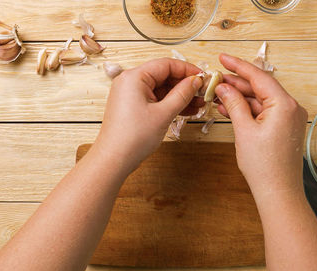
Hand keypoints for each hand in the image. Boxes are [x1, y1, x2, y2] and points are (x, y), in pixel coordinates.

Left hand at [93, 58, 203, 173]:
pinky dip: (170, 103)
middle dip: (185, 84)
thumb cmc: (132, 137)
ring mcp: (130, 94)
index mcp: (134, 77)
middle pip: (164, 75)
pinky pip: (155, 99)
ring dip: (180, 96)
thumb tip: (196, 81)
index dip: (187, 70)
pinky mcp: (133, 106)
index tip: (203, 77)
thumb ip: (182, 94)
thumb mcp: (163, 113)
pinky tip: (187, 110)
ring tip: (199, 104)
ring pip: (161, 89)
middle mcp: (130, 82)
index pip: (166, 64)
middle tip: (203, 92)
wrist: (114, 160)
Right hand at [215, 54, 307, 197]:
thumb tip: (223, 87)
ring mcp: (289, 118)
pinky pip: (264, 112)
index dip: (238, 66)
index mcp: (284, 104)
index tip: (222, 58)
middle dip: (237, 82)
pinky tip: (230, 108)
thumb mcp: (244, 130)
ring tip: (218, 94)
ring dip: (240, 97)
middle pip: (260, 87)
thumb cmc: (264, 165)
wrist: (278, 192)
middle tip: (216, 78)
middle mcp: (291, 108)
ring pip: (261, 100)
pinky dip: (248, 109)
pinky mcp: (284, 128)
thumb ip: (234, 103)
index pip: (259, 77)